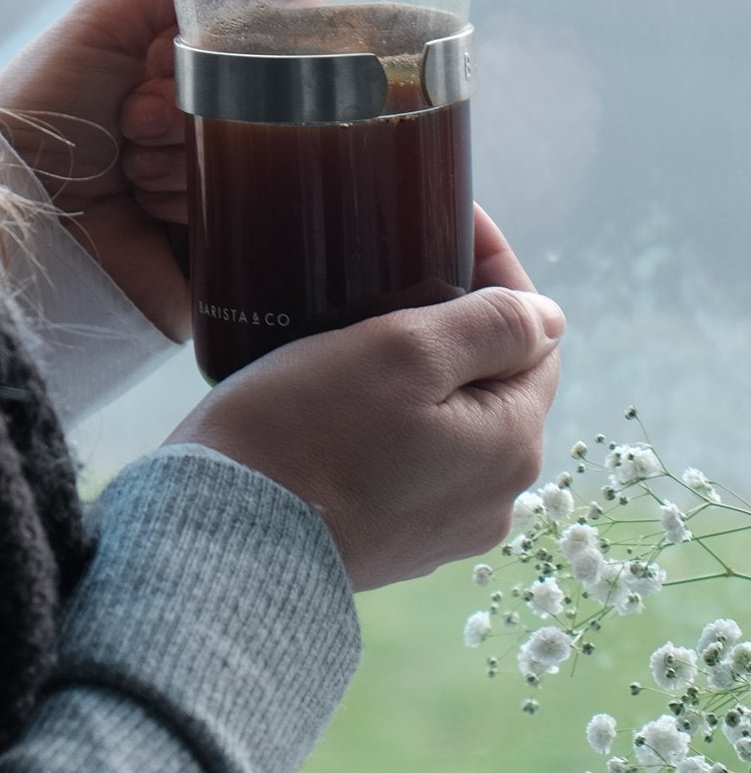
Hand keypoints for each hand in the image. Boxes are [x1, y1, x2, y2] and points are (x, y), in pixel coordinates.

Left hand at [0, 0, 246, 341]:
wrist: (17, 206)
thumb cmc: (46, 104)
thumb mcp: (107, 14)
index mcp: (190, 60)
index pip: (260, 39)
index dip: (225, 51)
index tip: (168, 63)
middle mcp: (210, 115)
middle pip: (262, 100)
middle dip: (189, 110)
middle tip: (133, 122)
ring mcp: (218, 177)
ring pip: (256, 157)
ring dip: (184, 163)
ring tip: (131, 172)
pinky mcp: (220, 234)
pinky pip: (247, 211)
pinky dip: (191, 204)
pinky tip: (145, 207)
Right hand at [167, 209, 562, 591]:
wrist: (223, 539)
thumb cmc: (307, 433)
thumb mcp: (402, 352)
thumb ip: (490, 327)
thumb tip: (549, 319)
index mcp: (511, 444)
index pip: (533, 337)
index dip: (494, 274)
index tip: (445, 227)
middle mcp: (493, 497)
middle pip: (493, 383)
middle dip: (454, 327)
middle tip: (391, 278)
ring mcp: (444, 529)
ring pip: (451, 423)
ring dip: (420, 378)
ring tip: (359, 337)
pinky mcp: (394, 545)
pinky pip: (411, 463)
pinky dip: (390, 425)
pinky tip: (342, 405)